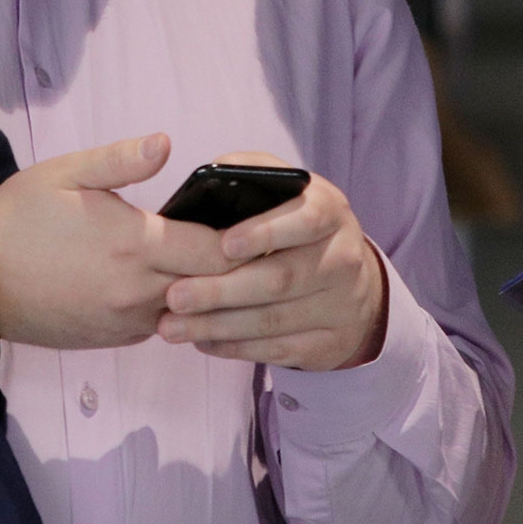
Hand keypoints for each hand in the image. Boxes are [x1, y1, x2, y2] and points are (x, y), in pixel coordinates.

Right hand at [0, 134, 233, 348]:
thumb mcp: (66, 173)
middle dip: (236, 267)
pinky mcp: (111, 338)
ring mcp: (125, 321)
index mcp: (135, 245)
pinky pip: (160, 324)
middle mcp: (137, 292)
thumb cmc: (19, 217)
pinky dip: (174, 307)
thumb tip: (166, 143)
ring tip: (219, 263)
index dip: (245, 240)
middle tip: (253, 243)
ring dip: (206, 290)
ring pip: (190, 310)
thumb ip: (122, 160)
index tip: (258, 222)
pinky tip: (174, 282)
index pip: (219, 252)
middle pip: (214, 286)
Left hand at [156, 152, 389, 370]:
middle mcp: (343, 258)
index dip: (265, 232)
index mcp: (330, 211)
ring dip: (218, 325)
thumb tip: (211, 172)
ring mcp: (342, 305)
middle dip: (223, 290)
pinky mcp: (332, 342)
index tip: (224, 245)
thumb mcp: (285, 192)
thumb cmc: (295, 227)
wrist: (350, 282)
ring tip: (172, 326)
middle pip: (282, 278)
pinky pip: (278, 350)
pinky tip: (202, 341)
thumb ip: (252, 174)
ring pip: (274, 320)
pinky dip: (235, 348)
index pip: (305, 220)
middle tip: (175, 296)